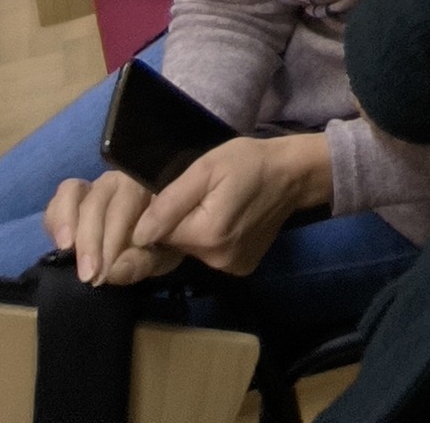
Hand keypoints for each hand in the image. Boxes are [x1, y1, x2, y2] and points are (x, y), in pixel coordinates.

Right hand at [45, 170, 184, 286]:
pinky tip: (60, 246)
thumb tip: (113, 270)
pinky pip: (56, 202)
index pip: (123, 206)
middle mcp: (116, 180)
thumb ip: (142, 262)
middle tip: (87, 275)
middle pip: (96, 201)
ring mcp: (92, 186)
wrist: (152, 242)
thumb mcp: (161, 258)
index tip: (104, 272)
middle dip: (90, 240)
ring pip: (71, 192)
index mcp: (144, 187)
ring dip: (65, 223)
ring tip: (65, 250)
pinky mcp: (71, 199)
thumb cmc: (161, 246)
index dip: (111, 240)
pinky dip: (54, 221)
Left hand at [130, 134, 333, 277]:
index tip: (180, 193)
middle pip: (177, 244)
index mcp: (207, 235)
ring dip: (197, 231)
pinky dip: (214, 240)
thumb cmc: (247, 162)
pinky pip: (213, 255)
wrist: (292, 174)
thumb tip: (137, 236)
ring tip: (218, 204)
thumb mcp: (205, 169)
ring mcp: (232, 267)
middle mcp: (218, 260)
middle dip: (181, 222)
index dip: (163, 212)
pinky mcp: (242, 267)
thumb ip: (170, 203)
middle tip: (204, 194)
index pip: (159, 234)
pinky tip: (230, 219)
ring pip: (194, 250)